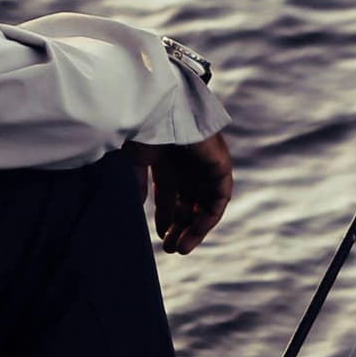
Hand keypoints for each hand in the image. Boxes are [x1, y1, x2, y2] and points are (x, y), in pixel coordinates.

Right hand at [138, 133, 231, 253]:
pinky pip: (219, 197)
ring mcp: (205, 162)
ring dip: (195, 227)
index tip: (158, 236)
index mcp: (167, 158)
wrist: (158, 107)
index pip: (171, 193)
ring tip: (180, 248)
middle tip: (170, 249)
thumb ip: (138, 184)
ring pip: (205, 202)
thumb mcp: (135, 160)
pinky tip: (194, 232)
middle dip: (180, 225)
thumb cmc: (142, 127)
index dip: (166, 216)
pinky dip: (208, 217)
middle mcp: (188, 161)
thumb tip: (136, 208)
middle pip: (189, 201)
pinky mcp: (219, 163)